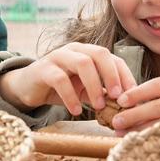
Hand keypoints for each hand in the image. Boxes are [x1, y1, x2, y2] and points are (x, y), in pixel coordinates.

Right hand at [0, 43, 136, 115]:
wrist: (28, 87)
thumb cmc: (61, 87)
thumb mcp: (84, 88)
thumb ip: (102, 91)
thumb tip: (125, 103)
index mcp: (88, 52)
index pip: (112, 57)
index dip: (124, 74)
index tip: (132, 94)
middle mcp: (75, 50)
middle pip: (100, 53)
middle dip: (112, 75)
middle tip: (117, 97)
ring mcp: (58, 56)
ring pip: (82, 63)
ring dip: (94, 86)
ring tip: (98, 106)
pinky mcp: (43, 68)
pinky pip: (60, 79)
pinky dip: (71, 96)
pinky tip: (76, 110)